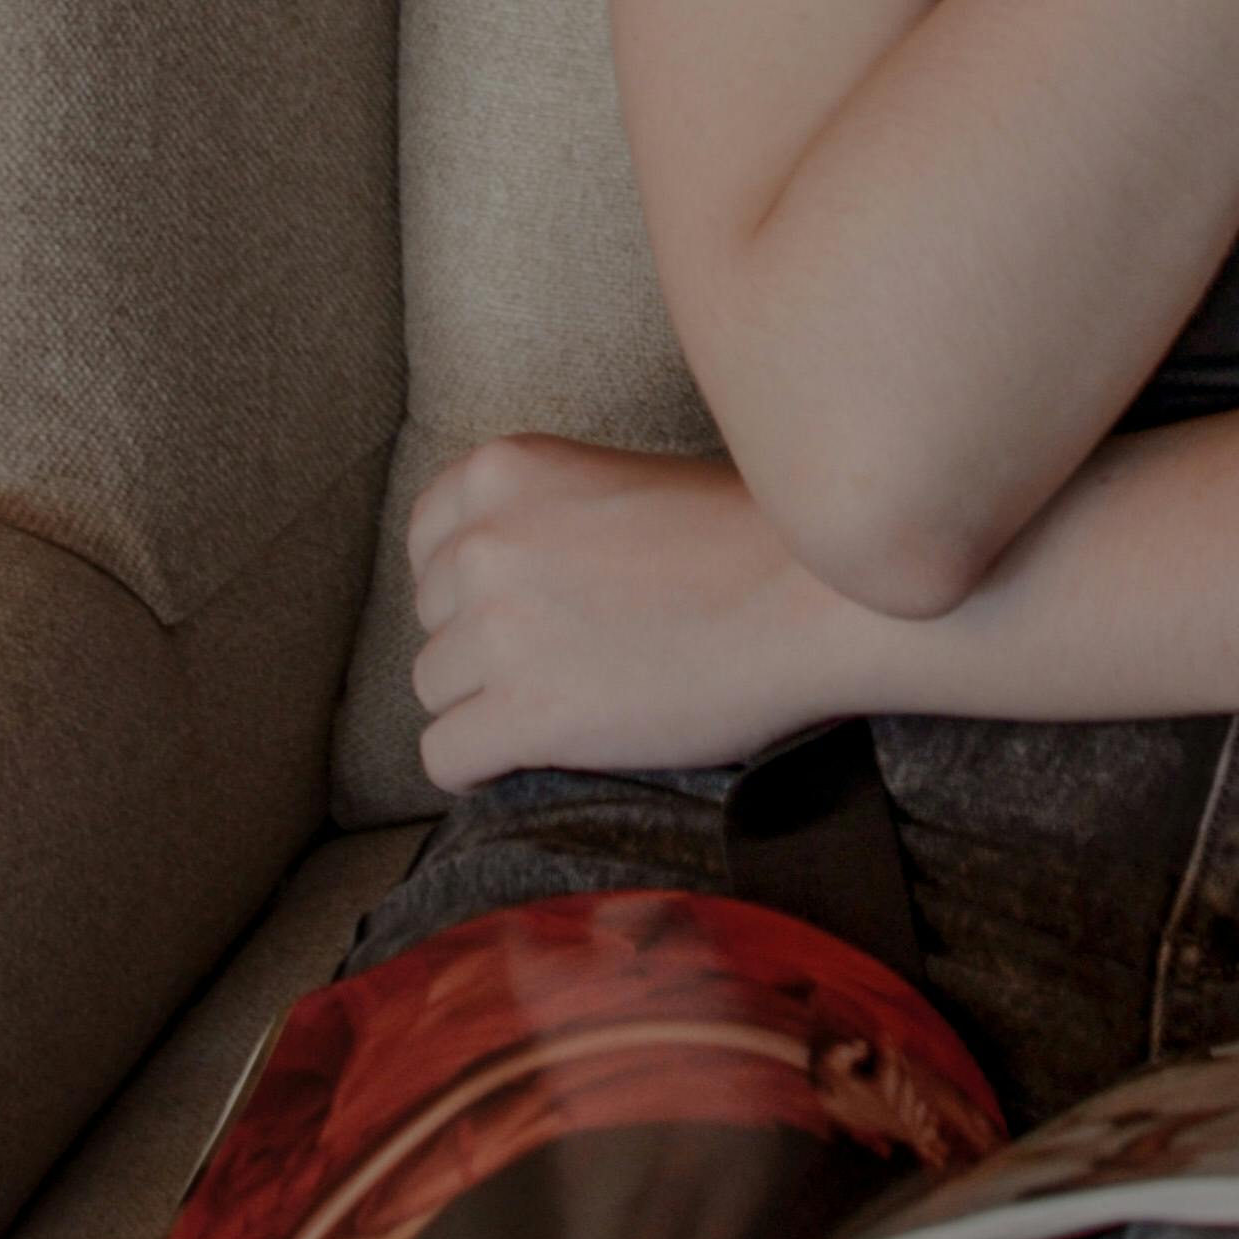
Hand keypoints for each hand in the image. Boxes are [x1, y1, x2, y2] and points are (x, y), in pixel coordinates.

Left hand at [407, 432, 844, 795]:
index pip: (427, 540)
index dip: (471, 583)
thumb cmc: (743, 540)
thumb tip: (500, 580)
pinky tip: (534, 755)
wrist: (811, 600)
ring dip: (489, 705)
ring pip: (435, 690)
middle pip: (432, 620)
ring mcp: (499, 629)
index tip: (519, 605)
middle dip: (485, 646)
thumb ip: (544, 515)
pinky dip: (481, 767)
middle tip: (568, 657)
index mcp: (505, 470)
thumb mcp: (616, 483)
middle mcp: (484, 542)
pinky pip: (446, 757)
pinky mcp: (527, 713)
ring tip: (570, 704)